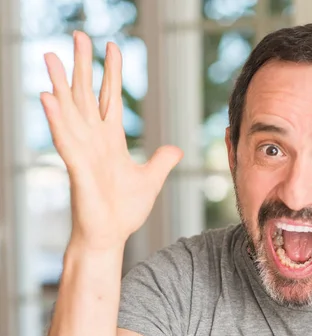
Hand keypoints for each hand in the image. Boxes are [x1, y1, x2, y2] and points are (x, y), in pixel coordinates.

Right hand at [40, 31, 182, 248]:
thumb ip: (161, 162)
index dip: (111, 73)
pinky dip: (56, 118)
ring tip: (50, 55)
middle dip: (83, 66)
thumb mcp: (150, 180)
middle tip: (79, 36)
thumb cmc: (124, 211)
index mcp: (111, 141)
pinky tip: (48, 96)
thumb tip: (176, 148)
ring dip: (60, 83)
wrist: (110, 236)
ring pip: (70, 110)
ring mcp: (83, 152)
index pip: (110, 99)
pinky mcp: (77, 168)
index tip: (113, 47)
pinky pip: (64, 139)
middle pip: (86, 95)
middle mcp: (94, 140)